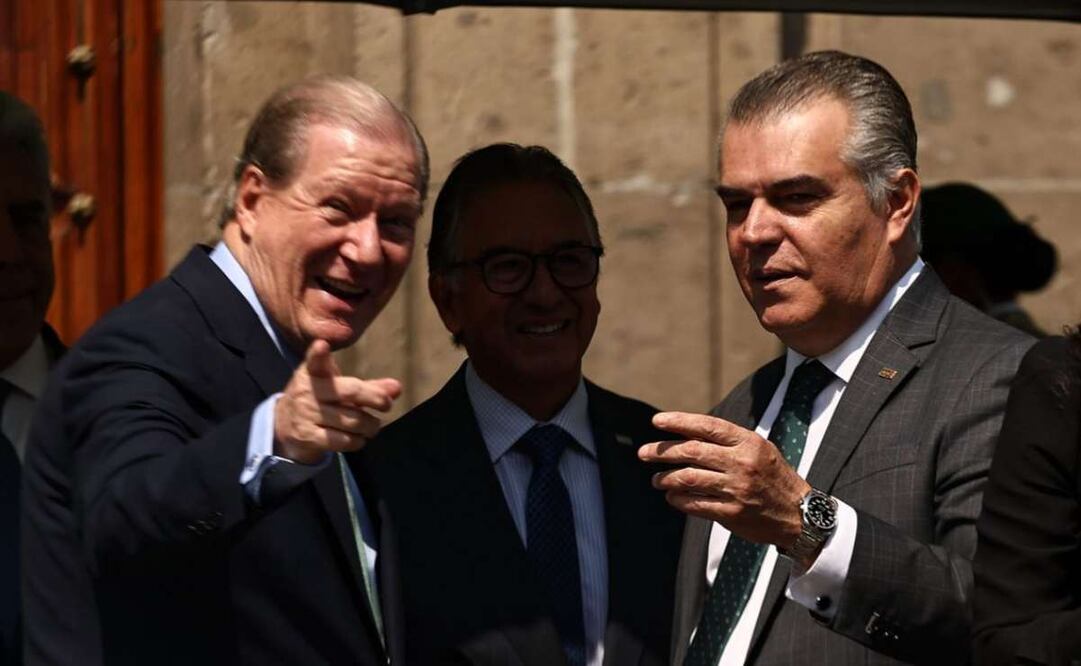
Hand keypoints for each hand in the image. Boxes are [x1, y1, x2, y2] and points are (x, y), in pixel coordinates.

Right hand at [273, 340, 401, 463]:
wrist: (283, 425)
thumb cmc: (319, 399)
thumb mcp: (338, 386)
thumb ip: (369, 387)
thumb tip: (397, 387)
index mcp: (312, 372)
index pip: (314, 361)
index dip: (318, 354)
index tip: (322, 345)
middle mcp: (306, 391)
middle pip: (350, 392)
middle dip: (375, 398)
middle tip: (386, 405)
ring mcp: (305, 415)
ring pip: (352, 421)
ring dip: (370, 426)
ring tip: (372, 426)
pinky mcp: (307, 437)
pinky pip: (343, 441)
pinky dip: (358, 441)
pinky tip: (359, 438)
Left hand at [638, 411, 810, 551]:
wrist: (800, 515)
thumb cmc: (775, 478)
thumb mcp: (760, 449)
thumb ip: (729, 441)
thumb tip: (688, 432)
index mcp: (749, 442)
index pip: (707, 426)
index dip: (679, 421)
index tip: (657, 421)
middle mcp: (742, 463)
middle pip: (691, 451)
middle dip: (662, 451)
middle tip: (644, 453)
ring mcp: (736, 488)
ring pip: (688, 478)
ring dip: (665, 478)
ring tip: (656, 479)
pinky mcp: (731, 512)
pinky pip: (695, 503)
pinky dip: (678, 499)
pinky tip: (672, 497)